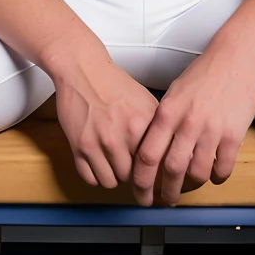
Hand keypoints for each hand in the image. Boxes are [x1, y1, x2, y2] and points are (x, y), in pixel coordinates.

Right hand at [54, 56, 158, 189]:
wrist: (83, 71)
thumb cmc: (115, 86)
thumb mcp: (147, 103)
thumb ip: (160, 129)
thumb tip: (175, 151)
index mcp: (140, 127)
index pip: (153, 166)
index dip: (154, 172)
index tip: (154, 176)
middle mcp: (118, 138)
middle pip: (131, 177)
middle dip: (132, 174)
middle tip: (131, 164)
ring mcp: (96, 144)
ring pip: (110, 182)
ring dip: (114, 176)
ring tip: (115, 164)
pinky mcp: (78, 147)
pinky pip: (89, 178)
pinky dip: (95, 176)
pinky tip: (100, 165)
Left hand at [131, 49, 254, 206]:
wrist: (234, 59)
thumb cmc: (201, 76)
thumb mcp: (172, 95)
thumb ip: (162, 122)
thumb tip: (150, 150)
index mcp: (167, 113)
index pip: (147, 156)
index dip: (141, 180)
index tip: (140, 192)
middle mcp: (187, 123)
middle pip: (171, 170)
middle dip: (167, 192)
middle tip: (166, 201)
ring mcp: (212, 130)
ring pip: (198, 172)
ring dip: (193, 186)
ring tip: (190, 188)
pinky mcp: (234, 134)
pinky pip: (223, 167)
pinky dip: (218, 177)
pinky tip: (215, 176)